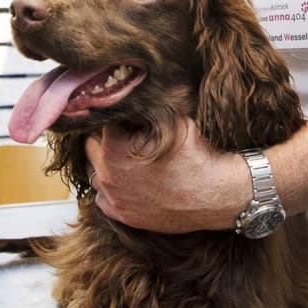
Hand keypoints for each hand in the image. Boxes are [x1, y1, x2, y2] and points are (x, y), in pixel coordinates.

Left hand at [85, 117, 246, 233]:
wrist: (217, 193)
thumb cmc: (197, 154)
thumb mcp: (172, 119)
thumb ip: (146, 108)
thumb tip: (132, 91)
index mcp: (113, 147)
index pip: (100, 121)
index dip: (115, 116)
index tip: (126, 117)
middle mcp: (107, 174)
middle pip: (90, 146)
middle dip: (104, 138)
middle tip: (125, 135)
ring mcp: (114, 198)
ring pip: (94, 172)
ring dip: (105, 163)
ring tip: (127, 157)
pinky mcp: (123, 216)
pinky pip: (103, 198)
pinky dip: (112, 188)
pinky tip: (128, 181)